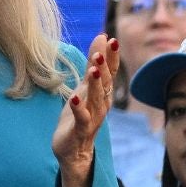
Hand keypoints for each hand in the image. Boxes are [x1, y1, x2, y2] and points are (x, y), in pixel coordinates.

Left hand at [53, 35, 119, 176]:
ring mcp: (92, 118)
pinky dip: (79, 109)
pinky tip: (75, 98)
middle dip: (106, 66)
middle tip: (105, 48)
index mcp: (103, 93)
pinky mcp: (80, 130)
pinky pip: (82, 118)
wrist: (74, 151)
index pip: (110, 72)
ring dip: (96, 84)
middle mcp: (101, 104)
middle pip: (106, 83)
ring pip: (96, 99)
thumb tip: (102, 36)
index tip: (112, 39)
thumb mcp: (85, 86)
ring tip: (94, 68)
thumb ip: (94, 63)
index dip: (111, 56)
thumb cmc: (80, 115)